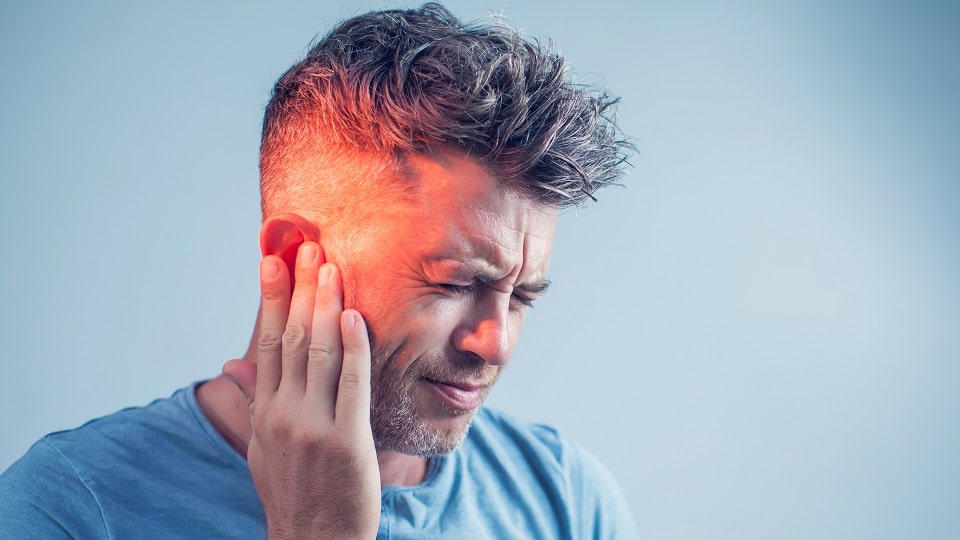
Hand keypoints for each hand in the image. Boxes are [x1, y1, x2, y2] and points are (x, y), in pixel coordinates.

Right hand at [223, 242, 379, 538]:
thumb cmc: (293, 490)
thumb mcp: (263, 446)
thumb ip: (255, 400)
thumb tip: (233, 364)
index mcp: (265, 411)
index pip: (266, 342)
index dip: (272, 298)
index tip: (273, 259)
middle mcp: (283, 414)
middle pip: (291, 337)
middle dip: (299, 288)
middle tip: (305, 247)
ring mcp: (313, 426)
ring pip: (318, 352)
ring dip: (324, 304)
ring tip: (329, 266)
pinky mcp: (346, 440)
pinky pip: (353, 382)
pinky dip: (353, 346)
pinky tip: (353, 315)